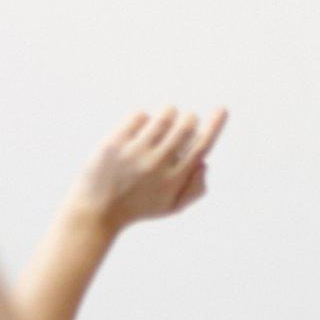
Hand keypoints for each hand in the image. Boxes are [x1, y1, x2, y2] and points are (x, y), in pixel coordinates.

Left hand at [65, 107, 227, 231]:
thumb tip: (204, 163)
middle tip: (186, 120)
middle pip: (185, 127)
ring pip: (164, 117)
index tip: (222, 109)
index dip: (214, 125)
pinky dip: (144, 117)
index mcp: (174, 180)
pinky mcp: (115, 142)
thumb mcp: (171, 207)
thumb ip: (195, 189)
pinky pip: (139, 116)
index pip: (201, 146)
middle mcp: (157, 165)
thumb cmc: (139, 206)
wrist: (97, 210)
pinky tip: (142, 126)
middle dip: (189, 118)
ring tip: (168, 117)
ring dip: (170, 112)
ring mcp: (135, 152)